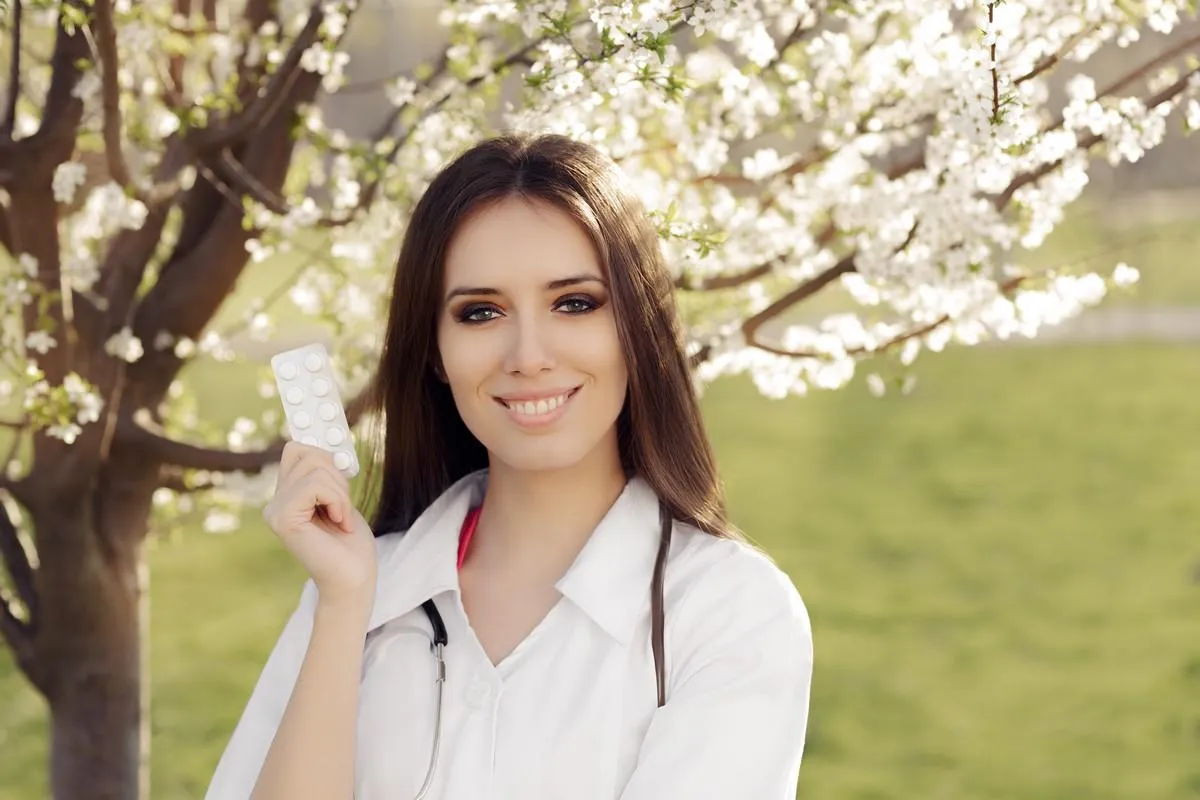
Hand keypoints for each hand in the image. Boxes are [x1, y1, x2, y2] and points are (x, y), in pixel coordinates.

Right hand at [262, 442, 377, 609]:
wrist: (354, 580)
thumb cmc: (351, 544)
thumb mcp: (339, 498)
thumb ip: (326, 473)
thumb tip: (325, 442)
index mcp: (286, 496)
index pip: (297, 449)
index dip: (326, 457)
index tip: (344, 480)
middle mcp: (274, 503)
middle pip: (306, 452)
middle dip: (337, 475)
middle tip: (342, 507)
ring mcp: (275, 511)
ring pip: (315, 467)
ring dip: (341, 492)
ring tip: (341, 518)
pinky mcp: (283, 520)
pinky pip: (316, 486)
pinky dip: (338, 501)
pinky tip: (339, 522)